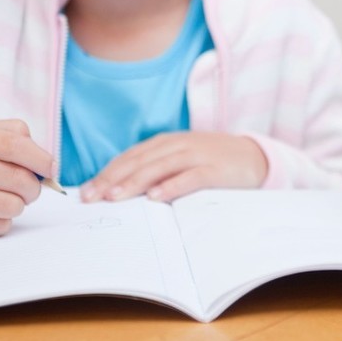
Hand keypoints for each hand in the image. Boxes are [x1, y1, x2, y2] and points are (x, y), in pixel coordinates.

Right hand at [0, 119, 53, 238]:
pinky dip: (1, 220)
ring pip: (12, 206)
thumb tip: (46, 163)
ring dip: (17, 204)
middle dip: (33, 187)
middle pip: (19, 179)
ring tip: (3, 198)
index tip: (51, 168)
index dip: (42, 159)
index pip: (16, 146)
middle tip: (28, 187)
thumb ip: (10, 137)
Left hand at [81, 131, 267, 203]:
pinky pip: (190, 177)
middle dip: (112, 179)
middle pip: (139, 161)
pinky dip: (171, 186)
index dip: (107, 173)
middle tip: (91, 197)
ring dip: (135, 182)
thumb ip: (156, 169)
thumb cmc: (212, 162)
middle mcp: (178, 145)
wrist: (255, 156)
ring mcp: (196, 155)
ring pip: (159, 167)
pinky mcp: (214, 168)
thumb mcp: (181, 159)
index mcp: (166, 142)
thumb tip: (119, 189)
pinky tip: (155, 197)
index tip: (86, 192)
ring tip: (115, 196)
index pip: (130, 157)